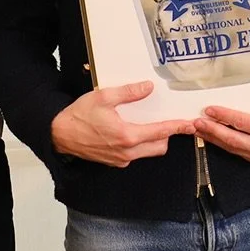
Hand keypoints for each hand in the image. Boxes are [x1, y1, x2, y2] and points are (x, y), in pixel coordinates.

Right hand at [50, 82, 194, 166]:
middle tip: (174, 123)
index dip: (177, 128)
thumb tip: (148, 87)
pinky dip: (141, 145)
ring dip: (155, 141)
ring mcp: (120, 159)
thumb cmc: (80, 115)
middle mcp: (126, 152)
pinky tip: (136, 131)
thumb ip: (128, 93)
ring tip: (154, 125)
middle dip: (168, 135)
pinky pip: (135, 155)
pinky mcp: (114, 162)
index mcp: (127, 136)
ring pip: (148, 152)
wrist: (59, 134)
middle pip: (159, 146)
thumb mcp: (104, 97)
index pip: (160, 132)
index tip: (190, 125)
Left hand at [193, 107, 249, 164]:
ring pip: (231, 148)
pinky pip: (233, 151)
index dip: (225, 116)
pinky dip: (219, 142)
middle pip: (234, 139)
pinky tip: (209, 135)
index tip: (209, 109)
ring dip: (212, 138)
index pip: (244, 123)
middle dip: (212, 130)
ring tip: (197, 128)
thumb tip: (231, 89)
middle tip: (196, 121)